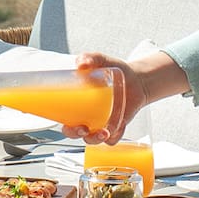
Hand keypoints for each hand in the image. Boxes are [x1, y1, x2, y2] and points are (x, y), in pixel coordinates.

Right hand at [71, 49, 190, 142]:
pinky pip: (112, 139)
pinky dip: (113, 137)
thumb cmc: (113, 70)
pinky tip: (117, 128)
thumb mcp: (101, 61)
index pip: (64, 119)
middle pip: (74, 133)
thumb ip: (90, 58)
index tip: (65, 124)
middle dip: (75, 134)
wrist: (135, 78)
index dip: (63, 125)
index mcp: (78, 103)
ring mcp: (101, 123)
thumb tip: (81, 64)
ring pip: (92, 139)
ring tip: (103, 132)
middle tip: (82, 128)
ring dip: (95, 139)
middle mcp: (87, 116)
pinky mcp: (116, 127)